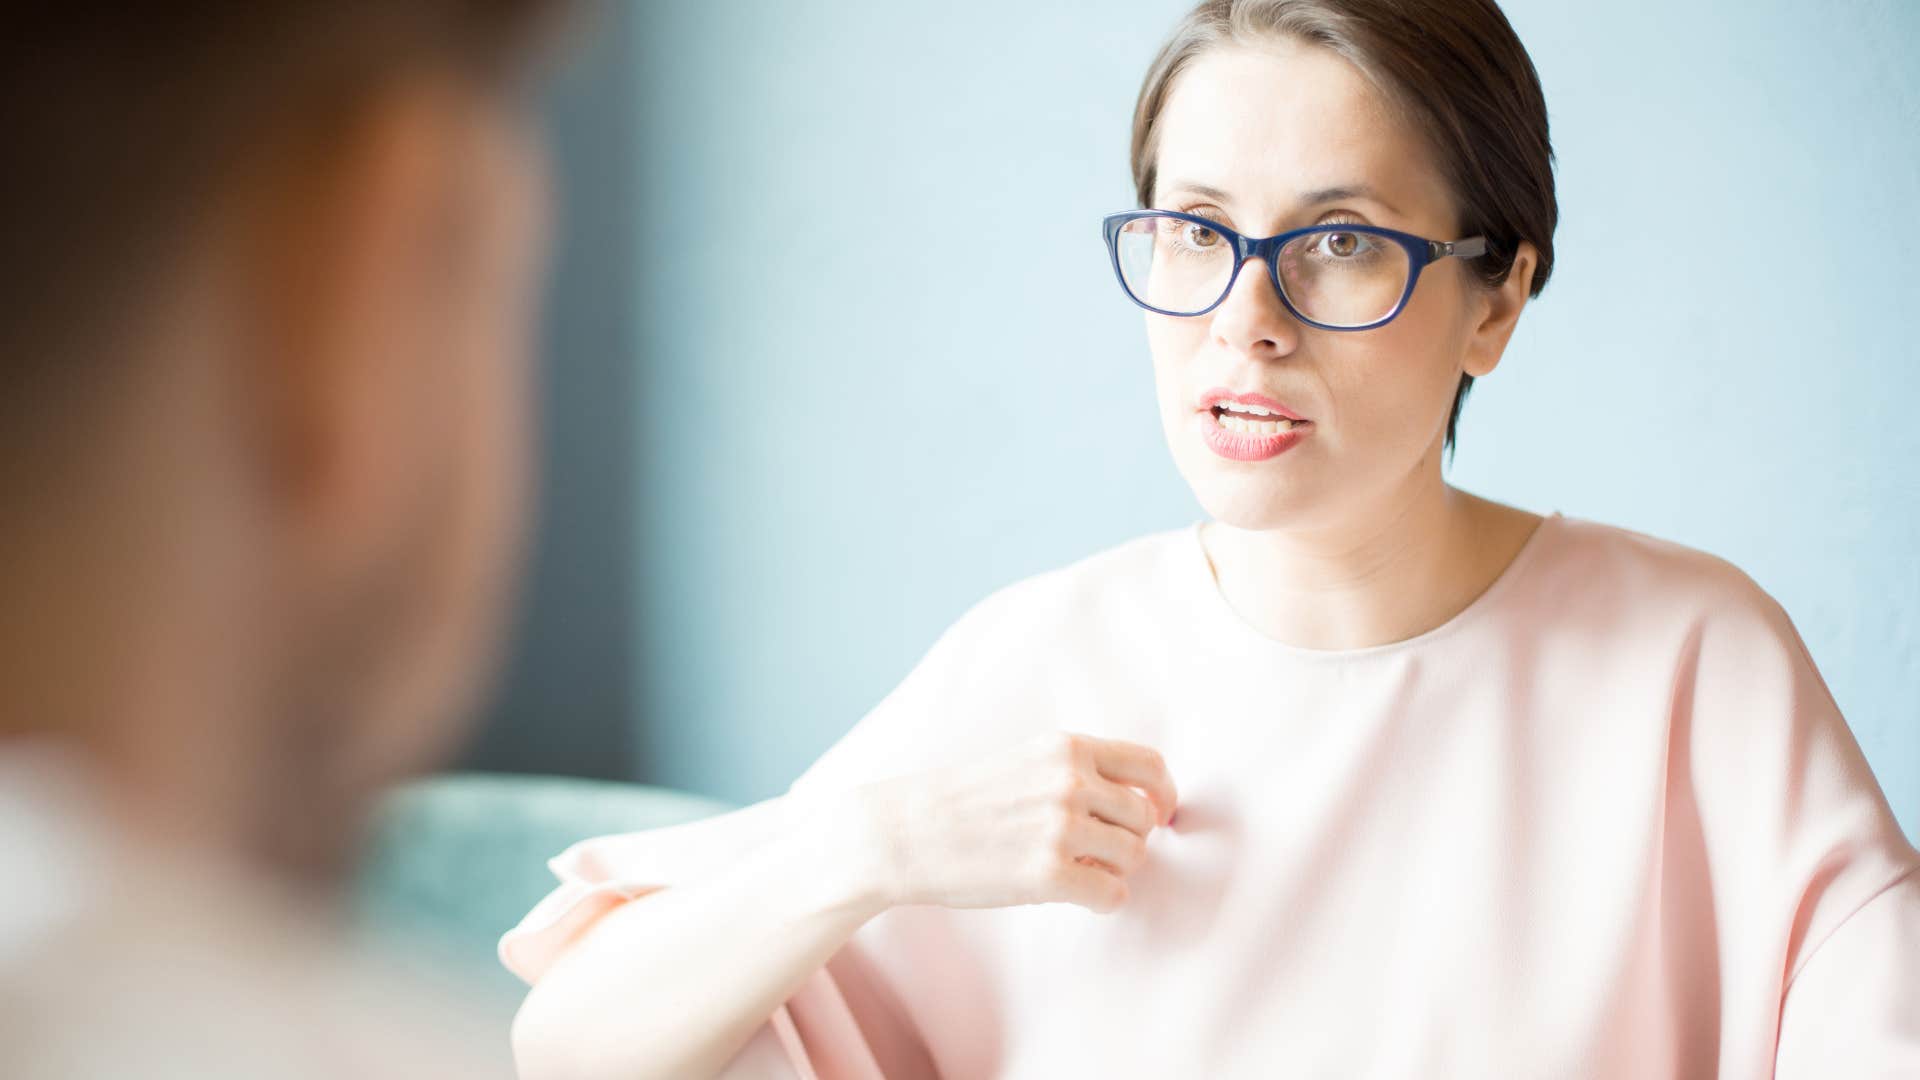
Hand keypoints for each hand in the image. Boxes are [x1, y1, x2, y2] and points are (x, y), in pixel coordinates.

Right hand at [861, 730, 1177, 913]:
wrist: (906, 833)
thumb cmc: (965, 801)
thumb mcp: (1027, 759)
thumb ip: (1078, 770)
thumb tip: (1139, 802)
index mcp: (1067, 748)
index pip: (1150, 766)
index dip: (1162, 795)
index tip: (1157, 815)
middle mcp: (1070, 782)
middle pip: (1145, 817)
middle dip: (1129, 838)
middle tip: (1098, 851)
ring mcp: (1061, 828)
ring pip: (1134, 857)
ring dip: (1113, 870)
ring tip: (1078, 870)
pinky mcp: (1049, 875)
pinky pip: (1113, 895)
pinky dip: (1102, 900)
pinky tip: (1076, 896)